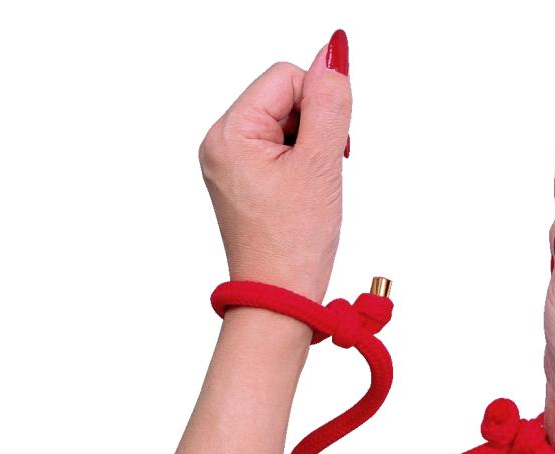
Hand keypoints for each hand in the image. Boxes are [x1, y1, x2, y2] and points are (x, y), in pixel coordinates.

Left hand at [199, 30, 351, 302]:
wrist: (280, 300)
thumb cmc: (293, 245)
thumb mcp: (320, 164)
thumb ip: (330, 102)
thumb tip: (333, 51)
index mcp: (229, 134)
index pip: (286, 77)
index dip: (320, 107)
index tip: (330, 150)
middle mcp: (221, 144)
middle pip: (284, 99)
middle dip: (315, 130)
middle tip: (319, 176)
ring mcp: (230, 165)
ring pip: (286, 126)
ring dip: (311, 150)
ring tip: (311, 191)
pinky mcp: (243, 183)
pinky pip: (279, 151)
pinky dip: (302, 166)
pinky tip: (304, 197)